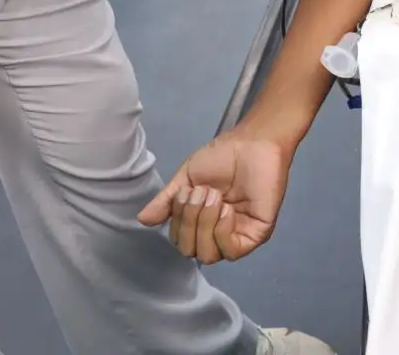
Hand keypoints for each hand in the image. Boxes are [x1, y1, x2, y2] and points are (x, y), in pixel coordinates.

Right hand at [137, 128, 292, 262]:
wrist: (251, 144)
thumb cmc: (222, 158)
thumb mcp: (186, 179)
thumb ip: (167, 201)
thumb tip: (142, 220)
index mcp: (201, 223)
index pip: (179, 241)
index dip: (177, 221)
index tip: (186, 192)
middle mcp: (217, 234)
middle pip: (190, 251)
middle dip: (189, 221)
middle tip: (200, 192)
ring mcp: (236, 236)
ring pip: (208, 255)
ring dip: (205, 224)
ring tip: (214, 196)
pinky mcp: (256, 235)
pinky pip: (231, 251)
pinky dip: (222, 231)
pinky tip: (226, 209)